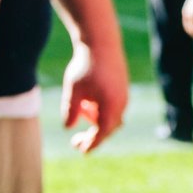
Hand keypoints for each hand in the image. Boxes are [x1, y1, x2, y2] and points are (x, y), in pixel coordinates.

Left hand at [62, 38, 128, 153]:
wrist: (101, 40)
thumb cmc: (86, 65)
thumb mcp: (73, 89)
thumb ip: (70, 109)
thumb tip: (68, 127)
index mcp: (111, 107)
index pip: (102, 133)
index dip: (91, 144)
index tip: (81, 151)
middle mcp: (121, 103)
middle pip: (108, 128)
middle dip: (93, 136)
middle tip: (76, 142)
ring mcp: (124, 95)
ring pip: (111, 117)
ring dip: (97, 121)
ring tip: (81, 112)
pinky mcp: (122, 87)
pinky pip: (113, 106)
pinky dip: (101, 110)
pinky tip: (88, 102)